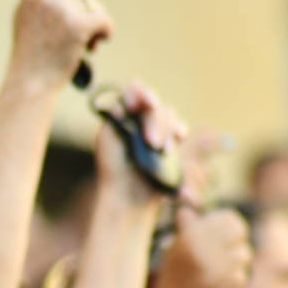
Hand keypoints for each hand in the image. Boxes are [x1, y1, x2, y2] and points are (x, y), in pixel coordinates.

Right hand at [10, 0, 112, 86]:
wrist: (29, 86)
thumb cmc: (33, 58)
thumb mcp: (30, 20)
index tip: (78, 11)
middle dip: (87, 12)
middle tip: (78, 35)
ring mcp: (60, 8)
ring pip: (95, 5)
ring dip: (95, 24)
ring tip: (83, 45)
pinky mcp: (76, 24)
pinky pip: (104, 19)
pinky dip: (106, 33)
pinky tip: (95, 46)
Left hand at [94, 81, 186, 207]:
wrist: (127, 195)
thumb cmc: (113, 169)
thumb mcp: (108, 139)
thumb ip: (117, 116)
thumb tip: (126, 98)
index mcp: (122, 115)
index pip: (133, 93)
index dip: (143, 94)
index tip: (150, 103)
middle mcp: (139, 119)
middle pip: (155, 107)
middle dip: (156, 123)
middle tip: (152, 143)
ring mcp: (155, 130)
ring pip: (168, 116)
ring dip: (168, 130)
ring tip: (164, 151)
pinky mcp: (168, 142)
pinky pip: (178, 129)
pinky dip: (178, 133)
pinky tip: (178, 140)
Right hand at [152, 205, 249, 287]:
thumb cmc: (178, 276)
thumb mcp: (176, 246)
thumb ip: (187, 222)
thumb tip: (186, 190)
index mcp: (188, 235)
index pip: (229, 218)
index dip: (233, 226)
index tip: (228, 237)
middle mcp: (197, 248)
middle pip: (239, 234)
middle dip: (239, 244)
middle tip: (230, 255)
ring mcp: (207, 269)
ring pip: (244, 255)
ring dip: (239, 265)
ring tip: (224, 272)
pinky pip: (241, 276)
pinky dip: (235, 282)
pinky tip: (222, 286)